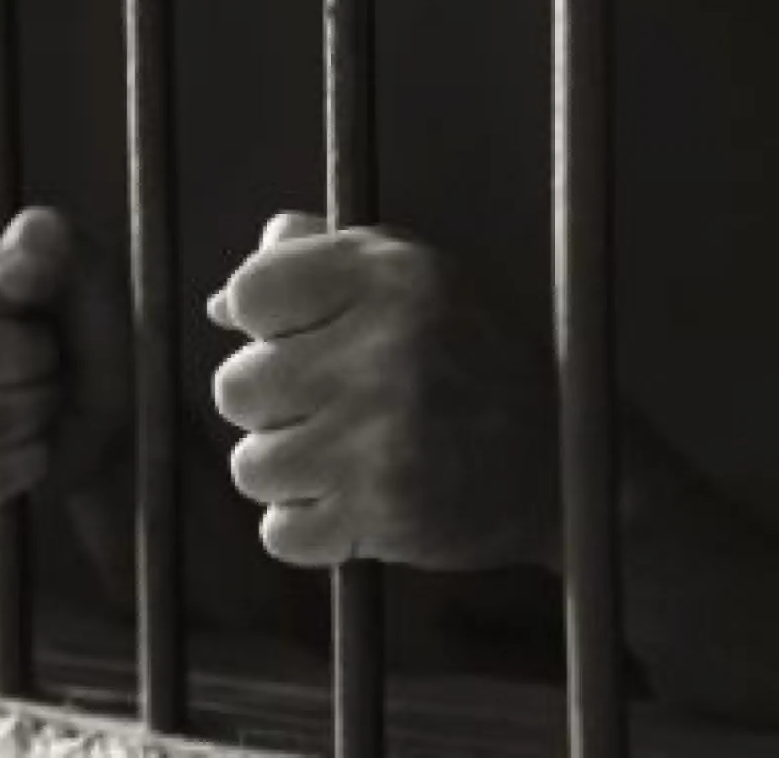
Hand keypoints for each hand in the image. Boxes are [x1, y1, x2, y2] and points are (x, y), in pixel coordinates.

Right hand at [0, 207, 132, 503]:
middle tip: (55, 355)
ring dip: (36, 411)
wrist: (117, 405)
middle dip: (34, 361)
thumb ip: (50, 245)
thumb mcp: (88, 267)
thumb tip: (7, 271)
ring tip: (49, 393)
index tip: (42, 301)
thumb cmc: (94, 320)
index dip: (0, 295)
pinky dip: (27, 462)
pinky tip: (38, 443)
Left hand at [209, 212, 557, 569]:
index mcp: (391, 277)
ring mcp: (384, 438)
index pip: (252, 291)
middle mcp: (386, 351)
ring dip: (285, 470)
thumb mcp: (415, 276)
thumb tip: (222, 302)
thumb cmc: (474, 356)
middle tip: (323, 406)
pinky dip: (305, 527)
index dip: (260, 320)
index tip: (293, 336)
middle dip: (268, 404)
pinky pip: (279, 532)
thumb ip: (319, 258)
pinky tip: (348, 502)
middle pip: (235, 387)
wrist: (567, 463)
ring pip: (251, 466)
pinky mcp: (385, 514)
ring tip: (341, 455)